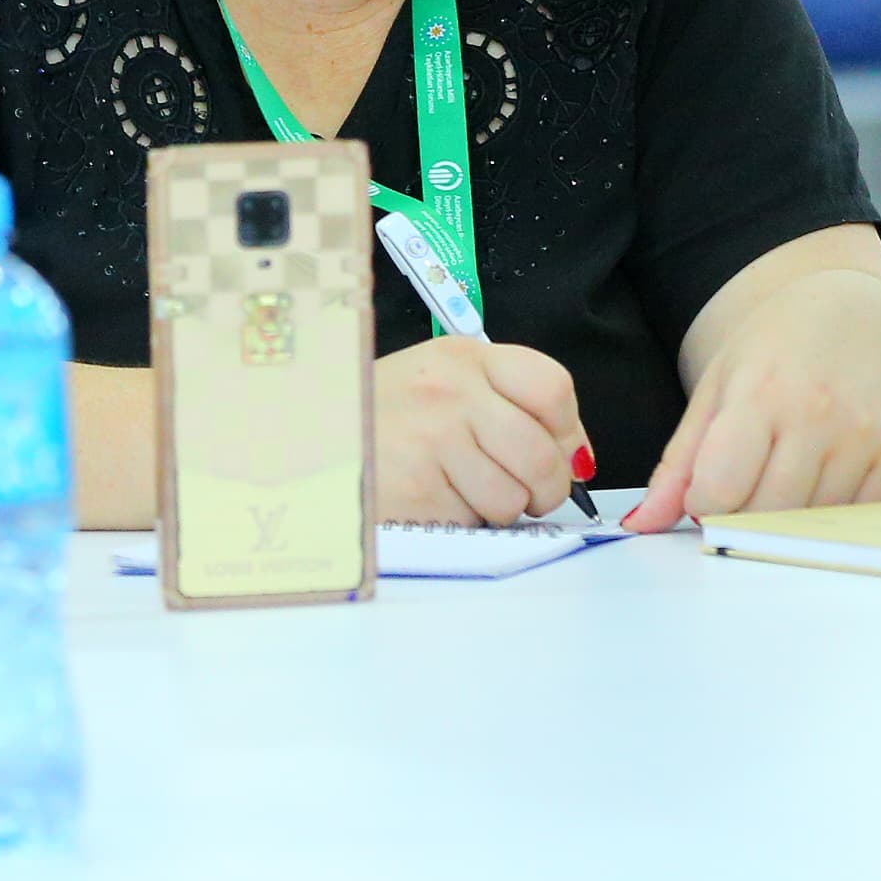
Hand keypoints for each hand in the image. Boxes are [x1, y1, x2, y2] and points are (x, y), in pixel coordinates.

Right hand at [376, 337, 587, 524]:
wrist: (305, 441)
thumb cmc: (382, 416)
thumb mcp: (440, 383)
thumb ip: (507, 404)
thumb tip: (576, 457)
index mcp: (463, 358)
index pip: (552, 388)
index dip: (568, 431)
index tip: (562, 451)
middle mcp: (451, 393)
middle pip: (543, 454)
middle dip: (546, 488)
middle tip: (528, 494)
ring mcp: (433, 441)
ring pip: (513, 498)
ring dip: (500, 509)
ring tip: (463, 491)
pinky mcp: (417, 491)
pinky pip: (473, 522)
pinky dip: (462, 522)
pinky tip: (433, 499)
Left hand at [627, 268, 880, 530]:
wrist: (860, 317)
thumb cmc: (778, 351)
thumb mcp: (717, 389)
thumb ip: (678, 464)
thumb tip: (643, 524)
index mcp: (760, 391)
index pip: (720, 488)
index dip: (705, 502)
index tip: (708, 489)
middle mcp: (817, 413)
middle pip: (765, 513)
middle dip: (743, 515)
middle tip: (744, 488)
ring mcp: (864, 434)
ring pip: (811, 523)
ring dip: (788, 518)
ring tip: (784, 473)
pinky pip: (857, 517)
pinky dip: (833, 516)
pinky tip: (823, 478)